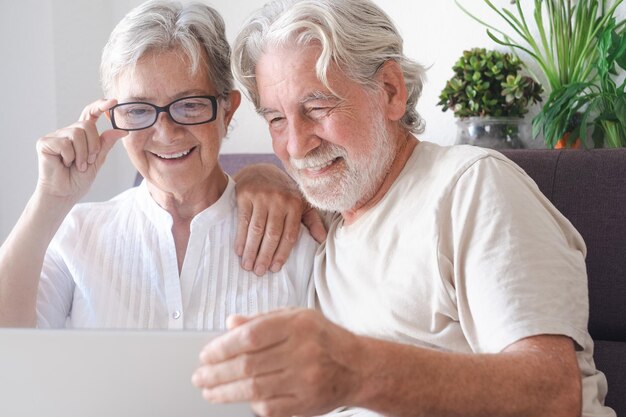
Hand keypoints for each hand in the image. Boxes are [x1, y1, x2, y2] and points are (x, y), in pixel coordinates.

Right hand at [35, 99, 126, 202]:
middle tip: (88, 162)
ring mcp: (56, 136)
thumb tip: (121, 131)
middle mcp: (68, 132)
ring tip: (77, 165)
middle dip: (93, 146)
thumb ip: (105, 144)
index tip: (113, 102)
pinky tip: (65, 164)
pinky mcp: (45, 142)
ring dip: (82, 154)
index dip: (100, 106)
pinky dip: (70, 157)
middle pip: (87, 125)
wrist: (64, 193)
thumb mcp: (97, 160)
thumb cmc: (78, 179)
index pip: (90, 114)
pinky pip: (65, 143)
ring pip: (77, 133)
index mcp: (81, 135)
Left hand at [192, 309, 360, 416]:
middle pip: (248, 365)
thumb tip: (230, 324)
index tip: (206, 354)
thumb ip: (262, 320)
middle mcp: (302, 351)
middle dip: (217, 373)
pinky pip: (270, 408)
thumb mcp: (296, 317)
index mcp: (298, 325)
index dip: (222, 347)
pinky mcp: (306, 403)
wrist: (358, 367)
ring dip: (225, 392)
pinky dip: (250, 404)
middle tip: (200, 376)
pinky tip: (238, 399)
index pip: (251, 337)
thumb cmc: (324, 339)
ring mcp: (305, 380)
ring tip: (209, 390)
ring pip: (254, 389)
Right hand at [234, 164, 325, 275]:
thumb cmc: (283, 192)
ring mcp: (262, 196)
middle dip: (265, 256)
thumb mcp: (301, 203)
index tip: (274, 269)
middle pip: (272, 234)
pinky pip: (243, 220)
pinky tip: (239, 250)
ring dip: (251, 250)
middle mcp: (280, 199)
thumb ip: (312, 221)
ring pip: (257, 230)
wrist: (261, 170)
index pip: (289, 235)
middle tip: (259, 272)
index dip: (281, 254)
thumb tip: (323, 240)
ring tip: (247, 266)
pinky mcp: (246, 194)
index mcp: (295, 204)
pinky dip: (241, 237)